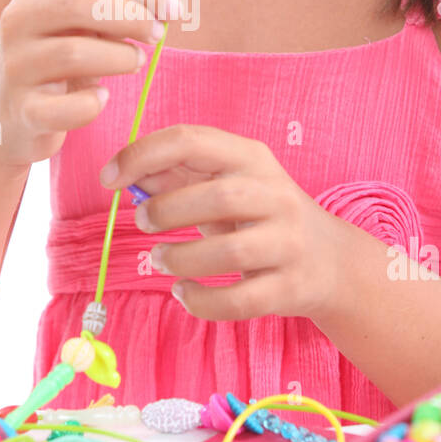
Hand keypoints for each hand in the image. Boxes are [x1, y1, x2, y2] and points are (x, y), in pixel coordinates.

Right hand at [0, 0, 174, 171]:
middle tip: (159, 34)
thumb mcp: (78, 22)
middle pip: (78, 5)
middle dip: (130, 17)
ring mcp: (14, 65)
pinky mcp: (21, 110)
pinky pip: (62, 108)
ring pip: (73, 53)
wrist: (5, 112)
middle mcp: (17, 19)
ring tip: (136, 62)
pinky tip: (101, 99)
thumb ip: (114, 5)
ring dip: (118, 58)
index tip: (174, 5)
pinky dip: (89, 105)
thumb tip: (168, 1)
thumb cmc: (56, 57)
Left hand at [99, 124, 348, 321]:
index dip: (142, 155)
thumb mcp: (226, 184)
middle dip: (167, 210)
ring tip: (161, 260)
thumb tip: (127, 174)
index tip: (108, 179)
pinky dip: (202, 301)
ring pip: (230, 253)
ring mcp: (288, 243)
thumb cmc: (262, 216)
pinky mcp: (290, 287)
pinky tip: (184, 293)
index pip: (193, 140)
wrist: (332, 260)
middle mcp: (276, 195)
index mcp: (252, 158)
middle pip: (218, 197)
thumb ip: (178, 176)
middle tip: (142, 223)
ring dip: (182, 259)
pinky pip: (240, 300)